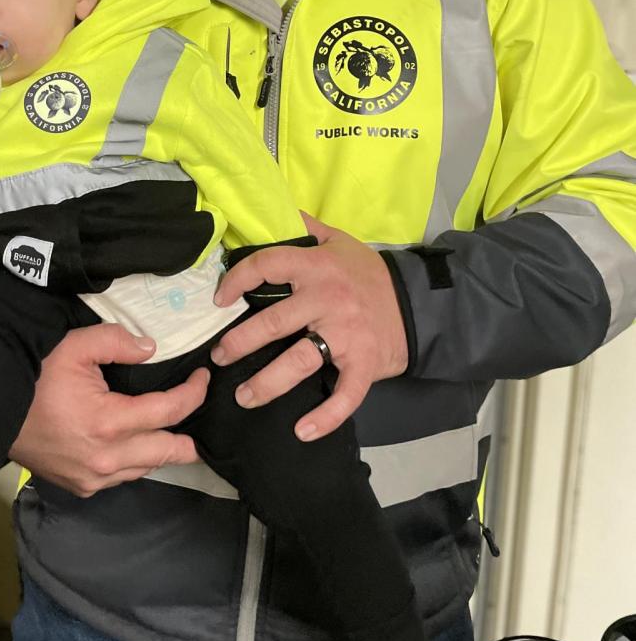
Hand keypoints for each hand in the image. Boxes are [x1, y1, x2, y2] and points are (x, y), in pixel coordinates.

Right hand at [9, 323, 208, 496]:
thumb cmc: (34, 378)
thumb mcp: (74, 346)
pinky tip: (138, 443)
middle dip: (190, 435)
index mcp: (109, 423)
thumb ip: (117, 342)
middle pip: (169, 452)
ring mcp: (94, 479)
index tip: (203, 378)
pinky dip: (137, 461)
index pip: (169, 412)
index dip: (193, 394)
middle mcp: (107, 459)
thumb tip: (151, 349)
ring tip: (173, 428)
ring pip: (148, 468)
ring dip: (164, 449)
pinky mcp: (81, 488)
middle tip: (200, 414)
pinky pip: (123, 477)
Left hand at [211, 213, 407, 439]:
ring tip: (244, 396)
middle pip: (272, 322)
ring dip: (266, 383)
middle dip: (239, 343)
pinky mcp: (363, 364)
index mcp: (317, 267)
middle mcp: (327, 300)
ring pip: (298, 361)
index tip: (220, 298)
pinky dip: (325, 417)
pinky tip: (302, 431)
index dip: (237, 280)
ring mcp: (345, 335)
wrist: (419, 303)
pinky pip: (344, 395)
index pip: (267, 266)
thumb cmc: (370, 273)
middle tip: (219, 356)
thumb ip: (305, 228)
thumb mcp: (339, 241)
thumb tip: (273, 209)